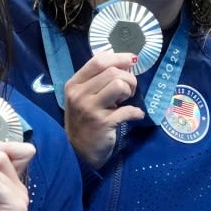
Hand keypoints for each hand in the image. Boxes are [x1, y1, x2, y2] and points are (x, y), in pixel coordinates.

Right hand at [64, 51, 144, 168]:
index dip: (119, 57)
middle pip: (113, 72)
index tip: (132, 61)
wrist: (78, 152)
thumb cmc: (84, 121)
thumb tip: (126, 63)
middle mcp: (79, 94)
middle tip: (128, 91)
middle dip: (128, 79)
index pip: (98, 61)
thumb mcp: (84, 97)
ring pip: (119, 85)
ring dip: (130, 91)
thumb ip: (98, 80)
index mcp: (74, 84)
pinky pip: (127, 110)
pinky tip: (135, 115)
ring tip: (126, 101)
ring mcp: (89, 109)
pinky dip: (136, 112)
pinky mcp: (102, 123)